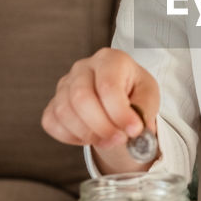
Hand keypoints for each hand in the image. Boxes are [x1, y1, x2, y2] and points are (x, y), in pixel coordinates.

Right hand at [41, 48, 160, 172]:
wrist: (118, 95)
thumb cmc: (133, 91)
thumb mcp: (148, 95)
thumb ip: (144, 111)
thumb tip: (136, 130)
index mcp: (110, 59)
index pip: (107, 86)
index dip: (120, 113)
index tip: (134, 130)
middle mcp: (83, 68)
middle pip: (81, 98)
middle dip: (102, 126)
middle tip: (119, 139)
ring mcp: (65, 84)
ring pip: (64, 112)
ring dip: (87, 134)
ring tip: (109, 140)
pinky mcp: (53, 102)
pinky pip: (52, 122)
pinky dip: (70, 137)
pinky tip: (89, 136)